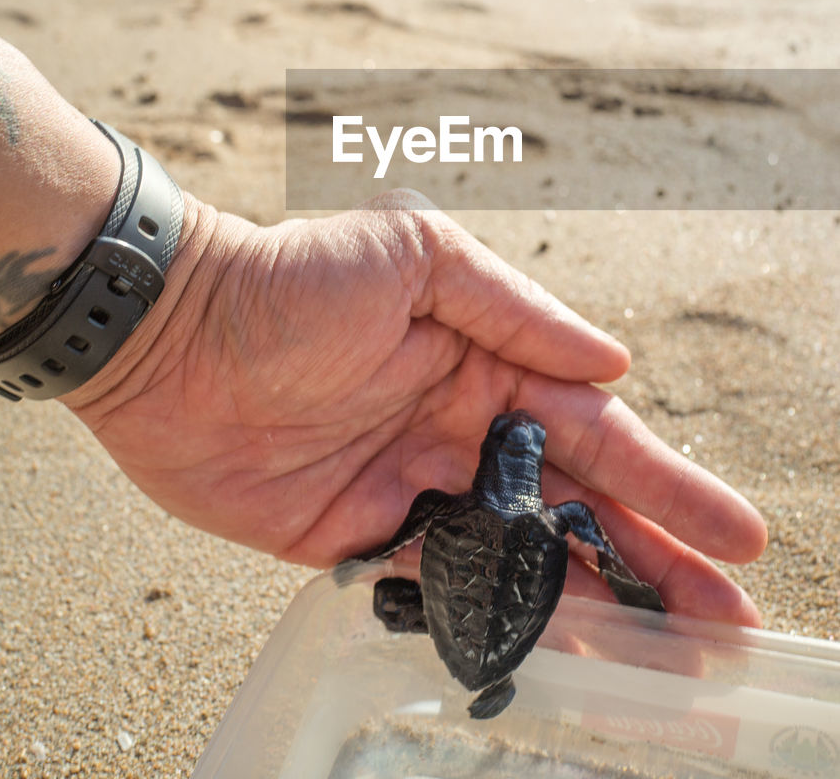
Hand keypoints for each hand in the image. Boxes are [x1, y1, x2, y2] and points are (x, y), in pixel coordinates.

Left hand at [66, 189, 766, 624]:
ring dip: (594, 597)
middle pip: (574, 503)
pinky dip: (500, 613)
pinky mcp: (357, 536)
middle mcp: (459, 426)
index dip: (666, 483)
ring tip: (669, 648)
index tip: (735, 531)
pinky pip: (442, 582)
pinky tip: (558, 648)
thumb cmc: (292, 277)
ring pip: (521, 552)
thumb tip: (612, 365)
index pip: (594, 430)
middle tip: (726, 615)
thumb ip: (515, 309)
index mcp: (483, 359)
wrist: (169, 332)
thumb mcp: (416, 254)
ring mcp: (412, 485)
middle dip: (653, 555)